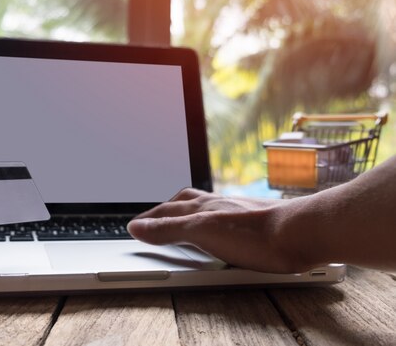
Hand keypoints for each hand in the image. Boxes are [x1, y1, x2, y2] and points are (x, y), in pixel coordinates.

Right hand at [129, 154, 395, 274]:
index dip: (150, 218)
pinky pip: (226, 215)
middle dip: (167, 208)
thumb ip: (168, 229)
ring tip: (184, 216)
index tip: (136, 225)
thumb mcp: (201, 232)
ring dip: (190, 211)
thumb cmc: (254, 235)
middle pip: (185, 201)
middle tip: (156, 215)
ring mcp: (237, 210)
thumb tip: (136, 226)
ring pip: (206, 205)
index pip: (167, 210)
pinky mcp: (255, 221)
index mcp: (201, 207)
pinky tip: (222, 227)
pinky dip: (214, 218)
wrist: (300, 233)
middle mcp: (218, 204)